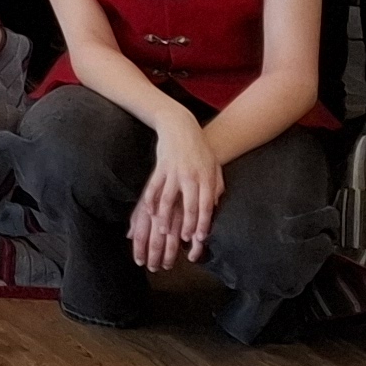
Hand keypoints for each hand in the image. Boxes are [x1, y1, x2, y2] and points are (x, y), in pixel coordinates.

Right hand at [130, 116, 222, 269]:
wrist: (181, 126)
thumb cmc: (200, 148)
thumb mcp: (214, 166)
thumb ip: (216, 186)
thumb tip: (215, 206)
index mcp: (206, 177)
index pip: (206, 205)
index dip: (203, 222)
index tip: (200, 237)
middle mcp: (190, 176)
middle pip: (189, 205)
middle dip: (186, 224)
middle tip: (183, 239)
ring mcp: (173, 172)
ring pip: (168, 199)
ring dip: (165, 217)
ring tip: (162, 231)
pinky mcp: (160, 167)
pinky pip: (153, 187)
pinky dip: (150, 201)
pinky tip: (149, 213)